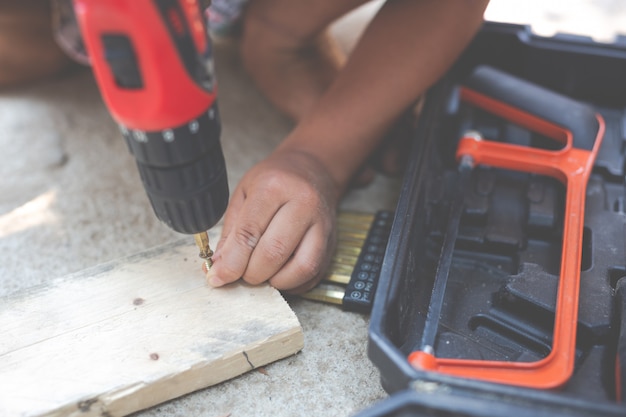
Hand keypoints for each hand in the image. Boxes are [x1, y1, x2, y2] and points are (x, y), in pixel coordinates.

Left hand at [206, 147, 339, 292]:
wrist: (313, 170)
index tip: (218, 278)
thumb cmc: (276, 181)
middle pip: (274, 252)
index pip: (249, 233)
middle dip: (252, 273)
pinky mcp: (332, 242)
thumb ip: (232, 230)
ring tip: (263, 274)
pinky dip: (293, 283)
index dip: (231, 262)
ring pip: (300, 268)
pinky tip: (280, 275)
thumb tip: (221, 266)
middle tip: (242, 273)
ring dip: (275, 281)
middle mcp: (303, 204)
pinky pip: (314, 274)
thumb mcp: (245, 193)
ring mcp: (322, 225)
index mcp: (274, 187)